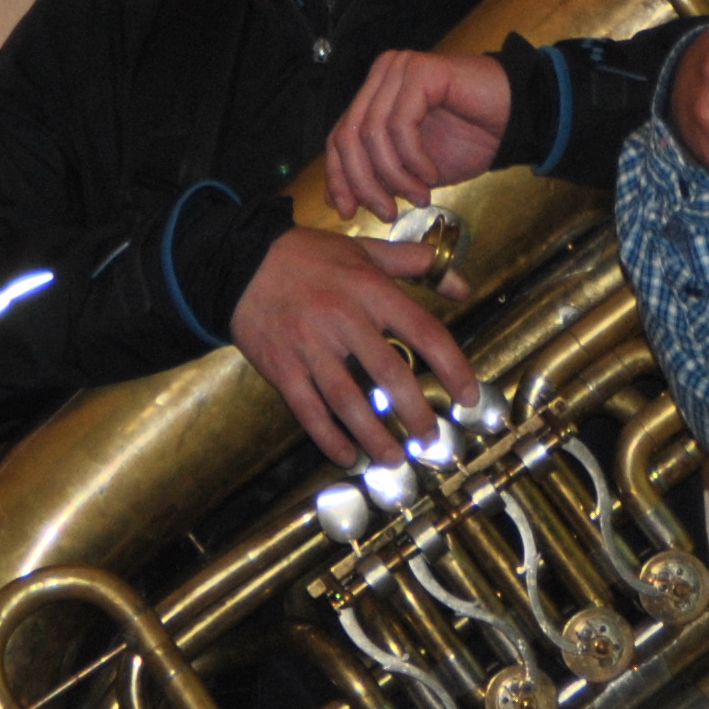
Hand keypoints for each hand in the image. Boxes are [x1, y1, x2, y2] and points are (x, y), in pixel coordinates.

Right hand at [232, 227, 480, 466]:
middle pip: (389, 372)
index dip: (451, 365)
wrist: (239, 263)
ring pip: (348, 401)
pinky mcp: (282, 368)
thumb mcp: (362, 250)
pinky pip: (309, 411)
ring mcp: (309, 346)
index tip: (468, 395)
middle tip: (431, 437)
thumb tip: (462, 285)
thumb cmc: (308, 257)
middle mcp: (342, 319)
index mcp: (369, 290)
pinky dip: (330, 439)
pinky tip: (349, 456)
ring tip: (395, 459)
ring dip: (375, 435)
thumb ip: (412, 264)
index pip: (422, 330)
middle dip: (415, 412)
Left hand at [326, 50, 512, 217]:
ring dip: (396, 176)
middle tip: (388, 212)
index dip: (338, 177)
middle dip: (364, 183)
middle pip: (348, 136)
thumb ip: (378, 175)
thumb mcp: (413, 169)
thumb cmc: (470, 139)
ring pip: (372, 133)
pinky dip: (413, 160)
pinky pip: (400, 125)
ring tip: (420, 196)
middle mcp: (383, 75)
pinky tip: (431, 175)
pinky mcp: (421, 71)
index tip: (347, 212)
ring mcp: (400, 69)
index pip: (338, 137)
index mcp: (375, 94)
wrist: (519, 120)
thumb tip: (337, 200)